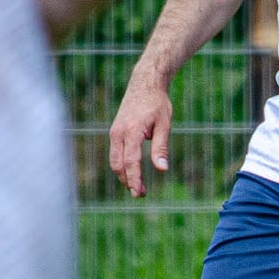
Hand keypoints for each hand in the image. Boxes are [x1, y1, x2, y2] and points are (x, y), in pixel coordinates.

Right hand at [109, 77, 172, 196]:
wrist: (144, 84)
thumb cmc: (157, 103)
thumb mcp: (164, 124)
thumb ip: (161, 147)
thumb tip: (162, 169)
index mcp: (131, 131)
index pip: (131, 162)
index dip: (135, 180)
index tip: (139, 193)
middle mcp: (118, 133)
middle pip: (118, 165)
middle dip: (128, 181)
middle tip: (140, 195)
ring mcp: (114, 132)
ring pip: (114, 161)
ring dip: (124, 175)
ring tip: (137, 187)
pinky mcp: (115, 132)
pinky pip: (115, 153)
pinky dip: (121, 165)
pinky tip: (132, 172)